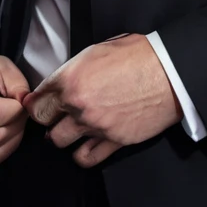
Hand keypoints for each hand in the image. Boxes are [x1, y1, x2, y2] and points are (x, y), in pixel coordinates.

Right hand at [0, 44, 30, 168]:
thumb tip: (28, 107)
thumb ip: (17, 84)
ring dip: (11, 140)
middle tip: (21, 113)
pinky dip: (1, 150)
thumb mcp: (0, 65)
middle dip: (16, 127)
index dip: (16, 111)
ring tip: (13, 121)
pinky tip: (4, 133)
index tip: (22, 101)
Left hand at [22, 33, 183, 168]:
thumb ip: (75, 68)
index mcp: (72, 76)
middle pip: (44, 121)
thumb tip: (62, 79)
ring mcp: (94, 125)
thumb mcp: (99, 49)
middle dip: (47, 117)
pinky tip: (87, 144)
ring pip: (59, 141)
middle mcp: (78, 103)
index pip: (38, 98)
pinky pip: (85, 158)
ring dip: (63, 135)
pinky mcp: (113, 141)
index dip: (37, 100)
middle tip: (55, 114)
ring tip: (72, 128)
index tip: (38, 102)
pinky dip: (82, 153)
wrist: (169, 72)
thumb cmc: (139, 55)